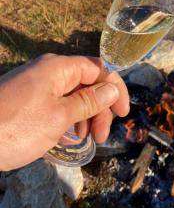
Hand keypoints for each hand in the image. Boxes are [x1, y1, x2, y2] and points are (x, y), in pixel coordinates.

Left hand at [0, 54, 129, 170]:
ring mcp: (35, 85)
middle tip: (101, 137)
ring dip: (83, 116)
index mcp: (59, 67)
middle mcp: (48, 70)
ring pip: (71, 95)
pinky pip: (54, 103)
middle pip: (86, 83)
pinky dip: (65, 119)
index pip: (99, 68)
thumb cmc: (15, 127)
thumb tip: (111, 89)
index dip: (115, 89)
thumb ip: (89, 101)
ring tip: (83, 140)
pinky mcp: (25, 99)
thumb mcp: (59, 117)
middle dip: (99, 108)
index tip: (123, 114)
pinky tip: (65, 138)